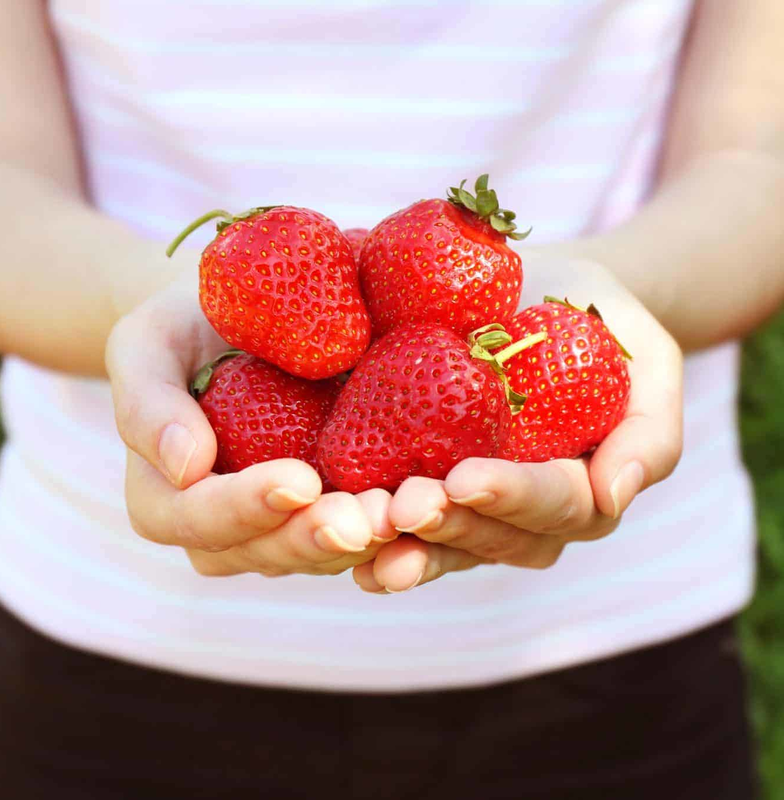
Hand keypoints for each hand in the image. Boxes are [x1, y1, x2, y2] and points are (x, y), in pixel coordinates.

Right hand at [106, 271, 396, 577]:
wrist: (250, 316)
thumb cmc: (191, 327)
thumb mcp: (150, 344)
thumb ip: (148, 402)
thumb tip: (186, 467)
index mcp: (169, 499)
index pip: (196, 521)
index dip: (242, 509)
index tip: (296, 480)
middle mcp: (230, 527)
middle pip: (268, 552)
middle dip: (316, 538)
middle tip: (362, 519)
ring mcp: (288, 523)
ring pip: (325, 553)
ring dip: (367, 541)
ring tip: (407, 513)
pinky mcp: (340, 505)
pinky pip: (369, 532)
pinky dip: (401, 528)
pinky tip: (435, 505)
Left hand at [352, 259, 682, 592]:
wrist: (545, 299)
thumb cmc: (601, 327)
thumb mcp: (647, 365)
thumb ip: (648, 433)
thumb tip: (613, 495)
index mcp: (582, 489)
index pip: (556, 505)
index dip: (514, 496)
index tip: (467, 477)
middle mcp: (527, 514)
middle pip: (494, 538)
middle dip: (450, 527)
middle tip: (405, 507)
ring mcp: (476, 509)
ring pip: (446, 545)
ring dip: (406, 544)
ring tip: (365, 534)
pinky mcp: (432, 489)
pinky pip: (405, 526)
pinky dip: (374, 539)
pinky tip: (341, 541)